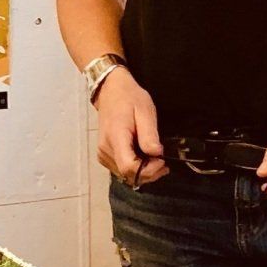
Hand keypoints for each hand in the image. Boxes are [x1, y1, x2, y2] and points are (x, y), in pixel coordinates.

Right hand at [96, 70, 167, 187]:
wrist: (110, 91)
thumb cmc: (129, 99)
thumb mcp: (145, 111)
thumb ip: (149, 135)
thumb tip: (156, 154)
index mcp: (115, 137)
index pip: (128, 167)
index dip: (148, 170)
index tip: (162, 161)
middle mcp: (106, 149)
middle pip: (127, 174)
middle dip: (148, 173)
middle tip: (163, 161)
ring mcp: (103, 153)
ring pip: (125, 175)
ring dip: (142, 171)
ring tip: (155, 159)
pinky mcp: (104, 155)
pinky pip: (120, 169)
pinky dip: (134, 168)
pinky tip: (143, 157)